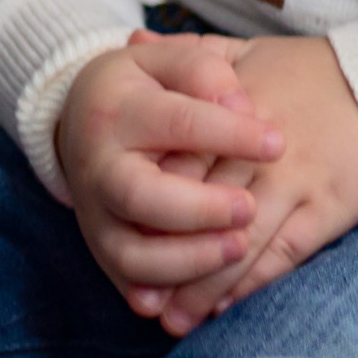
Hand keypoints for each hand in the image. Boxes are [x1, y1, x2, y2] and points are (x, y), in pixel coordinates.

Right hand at [56, 32, 283, 319]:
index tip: (278, 143)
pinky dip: (162, 294)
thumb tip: (240, 104)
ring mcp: (94, 214)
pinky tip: (202, 297)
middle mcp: (98, 166)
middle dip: (200, 209)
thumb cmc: (142, 85)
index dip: (230, 134)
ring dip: (188, 260)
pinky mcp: (101, 247)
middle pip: (140, 197)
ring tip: (239, 247)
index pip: (177, 123)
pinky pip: (127, 282)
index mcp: (118, 109)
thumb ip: (203, 70)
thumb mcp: (168, 60)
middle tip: (250, 207)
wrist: (80, 116)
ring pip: (131, 254)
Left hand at [144, 35, 357, 337]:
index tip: (117, 236)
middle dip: (167, 258)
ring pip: (240, 243)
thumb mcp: (244, 51)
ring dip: (205, 287)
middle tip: (139, 297)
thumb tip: (132, 41)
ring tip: (174, 321)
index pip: (176, 163)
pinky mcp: (328, 207)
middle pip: (200, 211)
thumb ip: (186, 55)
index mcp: (230, 111)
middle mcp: (257, 152)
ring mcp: (294, 181)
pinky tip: (227, 308)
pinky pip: (285, 253)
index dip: (146, 205)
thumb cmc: (308, 69)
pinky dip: (254, 283)